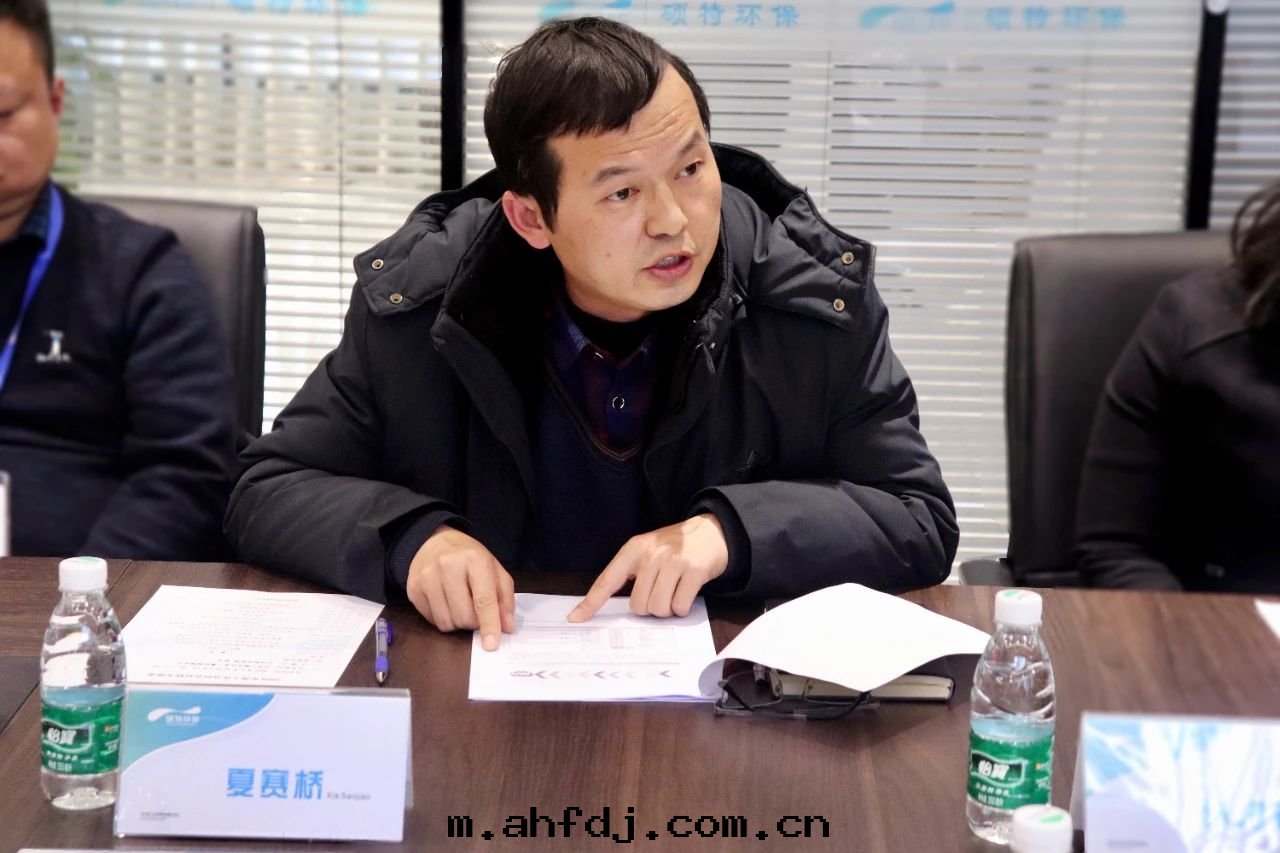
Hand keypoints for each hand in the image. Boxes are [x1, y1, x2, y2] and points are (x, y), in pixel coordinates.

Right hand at [405, 525, 514, 650]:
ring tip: (460, 605)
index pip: (484, 600)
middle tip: (475, 611)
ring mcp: (427, 577)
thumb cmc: (469, 558)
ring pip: (446, 623)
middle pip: (464, 616)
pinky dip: (442, 618)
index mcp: (474, 559)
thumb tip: (506, 627)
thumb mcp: (494, 569)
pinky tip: (445, 602)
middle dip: (474, 623)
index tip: (492, 645)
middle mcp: (448, 566)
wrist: (434, 542)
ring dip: (457, 623)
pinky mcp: (413, 588)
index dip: (489, 625)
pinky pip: (431, 621)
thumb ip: (504, 598)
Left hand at [568, 514, 728, 622]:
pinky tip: (687, 593)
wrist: (713, 531)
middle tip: (661, 593)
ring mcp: (673, 561)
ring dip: (667, 609)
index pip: (607, 581)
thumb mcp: (649, 549)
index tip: (575, 619)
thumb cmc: (676, 546)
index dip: (590, 603)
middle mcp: (651, 554)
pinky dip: (683, 608)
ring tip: (674, 592)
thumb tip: (618, 605)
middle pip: (638, 605)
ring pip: (658, 608)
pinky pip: (680, 606)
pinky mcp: (694, 570)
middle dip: (650, 608)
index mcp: (634, 549)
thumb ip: (632, 571)